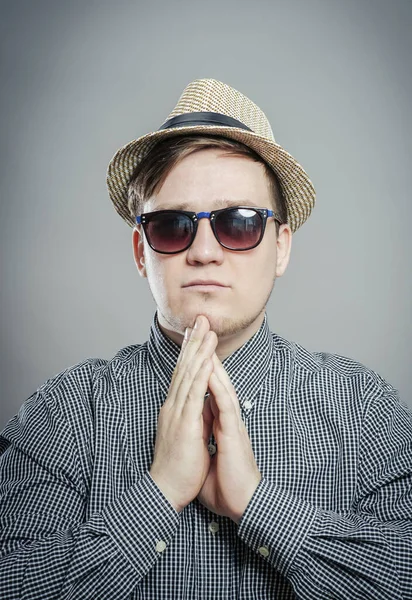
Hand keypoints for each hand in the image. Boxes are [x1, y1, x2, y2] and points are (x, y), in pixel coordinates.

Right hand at [150, 315, 217, 511]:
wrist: (167, 490)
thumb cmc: (179, 465)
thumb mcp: (189, 434)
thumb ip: (196, 415)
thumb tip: (206, 402)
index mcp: (174, 408)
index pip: (183, 373)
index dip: (190, 351)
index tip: (196, 332)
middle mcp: (173, 405)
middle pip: (184, 366)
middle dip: (194, 341)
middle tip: (201, 318)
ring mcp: (177, 412)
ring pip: (189, 374)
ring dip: (199, 350)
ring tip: (207, 329)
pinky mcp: (185, 423)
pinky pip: (194, 393)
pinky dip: (201, 373)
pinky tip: (208, 358)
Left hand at [197, 354, 261, 522]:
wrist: (241, 505)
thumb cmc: (225, 485)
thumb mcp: (209, 457)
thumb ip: (205, 441)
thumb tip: (197, 435)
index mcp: (219, 423)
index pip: (209, 389)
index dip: (201, 368)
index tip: (192, 349)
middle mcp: (226, 419)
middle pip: (216, 380)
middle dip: (207, 355)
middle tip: (200, 332)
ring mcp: (231, 424)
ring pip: (222, 386)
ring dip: (214, 362)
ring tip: (206, 341)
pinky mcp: (234, 434)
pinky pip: (225, 405)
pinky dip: (218, 386)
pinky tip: (211, 370)